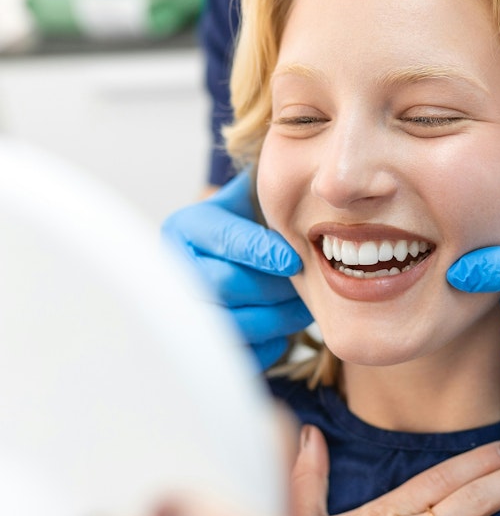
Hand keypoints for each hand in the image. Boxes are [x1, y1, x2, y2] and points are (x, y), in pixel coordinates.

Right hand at [161, 171, 311, 367]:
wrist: (226, 262)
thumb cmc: (248, 226)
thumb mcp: (250, 196)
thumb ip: (269, 182)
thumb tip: (302, 161)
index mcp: (186, 227)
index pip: (223, 239)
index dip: (261, 252)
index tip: (294, 261)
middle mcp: (172, 268)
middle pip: (221, 284)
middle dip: (273, 288)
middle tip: (311, 286)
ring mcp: (179, 310)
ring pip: (229, 323)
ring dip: (277, 319)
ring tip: (306, 309)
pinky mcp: (197, 347)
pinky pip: (236, 354)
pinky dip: (269, 345)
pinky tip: (284, 329)